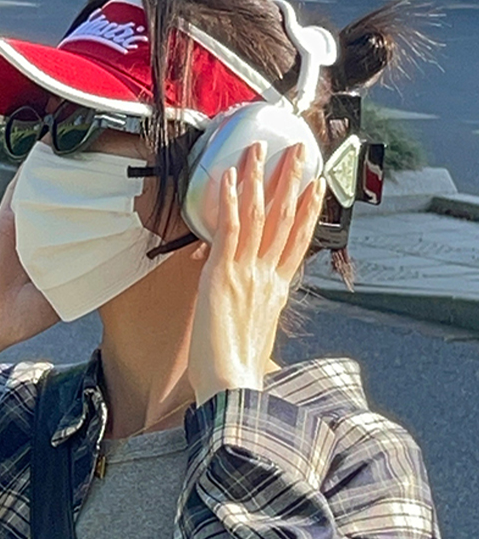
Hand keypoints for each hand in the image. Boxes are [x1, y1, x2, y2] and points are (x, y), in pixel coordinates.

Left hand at [188, 140, 326, 403]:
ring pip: (259, 216)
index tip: (315, 188)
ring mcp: (248, 273)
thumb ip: (259, 321)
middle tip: (299, 152)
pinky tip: (229, 177)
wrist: (233, 388)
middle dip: (293, 182)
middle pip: (286, 220)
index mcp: (278, 291)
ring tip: (261, 150)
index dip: (308, 211)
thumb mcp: (259, 340)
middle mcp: (268, 277)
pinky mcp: (223, 274)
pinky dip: (230, 201)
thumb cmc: (240, 372)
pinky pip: (229, 229)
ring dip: (261, 179)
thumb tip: (258, 323)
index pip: (297, 242)